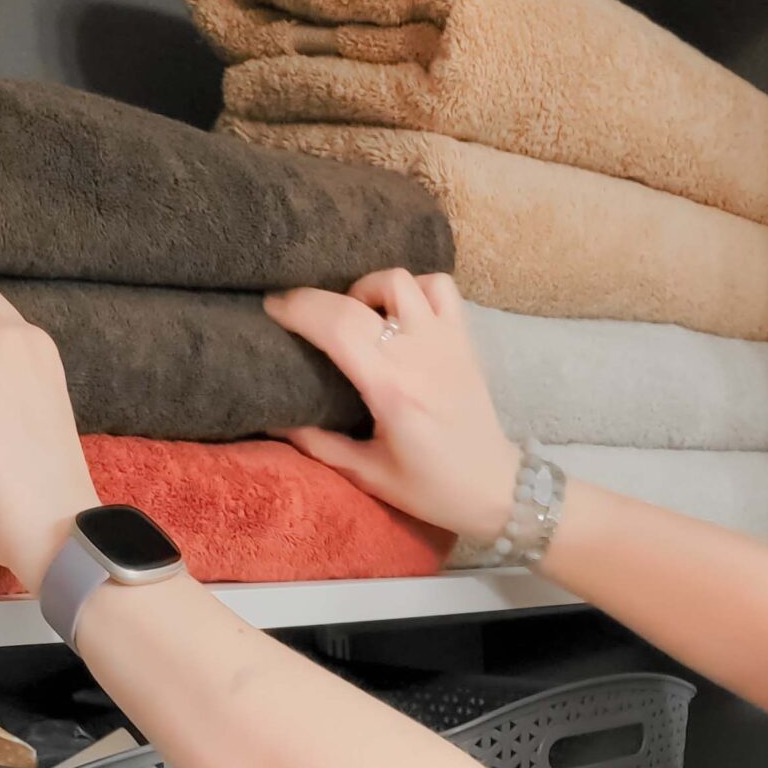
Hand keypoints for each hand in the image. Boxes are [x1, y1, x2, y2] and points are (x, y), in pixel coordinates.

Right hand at [267, 271, 518, 543]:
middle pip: (357, 299)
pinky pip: (439, 287)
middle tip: (298, 311)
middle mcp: (418, 354)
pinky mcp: (463, 338)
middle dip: (317, 298)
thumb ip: (321, 446)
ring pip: (400, 280)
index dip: (297, 308)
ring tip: (356, 314)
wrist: (495, 487)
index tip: (272, 309)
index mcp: (391, 388)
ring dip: (369, 288)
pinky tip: (400, 311)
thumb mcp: (369, 475)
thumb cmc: (432, 487)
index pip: (336, 325)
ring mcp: (445, 340)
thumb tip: (276, 422)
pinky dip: (414, 288)